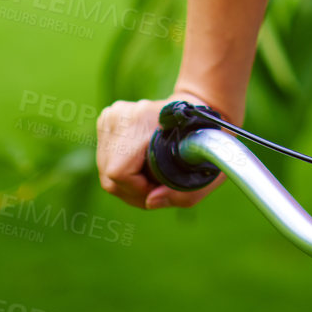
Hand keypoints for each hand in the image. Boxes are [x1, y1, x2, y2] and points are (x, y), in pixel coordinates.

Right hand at [96, 93, 227, 210]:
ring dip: (128, 184)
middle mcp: (119, 115)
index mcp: (140, 119)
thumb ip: (180, 193)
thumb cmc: (202, 139)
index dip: (138, 189)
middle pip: (110, 176)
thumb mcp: (205, 168)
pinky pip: (106, 163)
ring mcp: (110, 117)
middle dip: (134, 190)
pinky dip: (124, 173)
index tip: (160, 185)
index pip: (119, 171)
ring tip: (152, 176)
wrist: (195, 110)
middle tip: (158, 185)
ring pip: (106, 173)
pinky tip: (142, 167)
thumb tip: (150, 202)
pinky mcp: (106, 122)